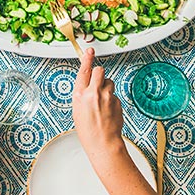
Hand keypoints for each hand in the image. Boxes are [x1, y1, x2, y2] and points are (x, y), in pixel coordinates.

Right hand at [72, 48, 124, 165]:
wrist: (103, 143)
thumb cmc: (88, 130)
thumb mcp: (77, 110)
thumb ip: (82, 95)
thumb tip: (87, 86)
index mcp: (80, 95)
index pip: (83, 71)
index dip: (86, 59)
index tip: (89, 51)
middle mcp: (93, 93)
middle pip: (99, 70)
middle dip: (99, 74)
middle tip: (98, 83)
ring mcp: (106, 96)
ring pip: (109, 81)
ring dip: (106, 88)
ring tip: (103, 102)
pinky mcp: (116, 101)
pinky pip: (114, 94)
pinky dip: (112, 99)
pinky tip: (108, 110)